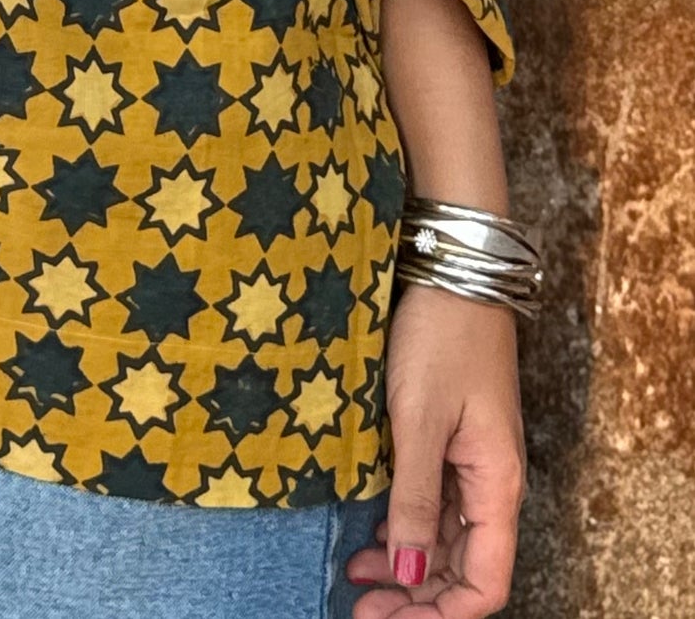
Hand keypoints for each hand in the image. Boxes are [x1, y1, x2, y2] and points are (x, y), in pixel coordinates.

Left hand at [346, 284, 524, 616]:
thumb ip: (414, 499)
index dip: (442, 613)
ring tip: (357, 576)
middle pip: (464, 567)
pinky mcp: (449, 436)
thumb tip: (409, 574)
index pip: (486, 582)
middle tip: (362, 608)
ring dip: (408, 564)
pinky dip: (405, 525)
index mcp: (496, 486)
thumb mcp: (418, 420)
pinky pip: (433, 502)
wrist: (451, 270)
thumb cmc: (440, 338)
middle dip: (418, 597)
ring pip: (446, 538)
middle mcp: (490, 482)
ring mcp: (471, 460)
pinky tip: (372, 530)